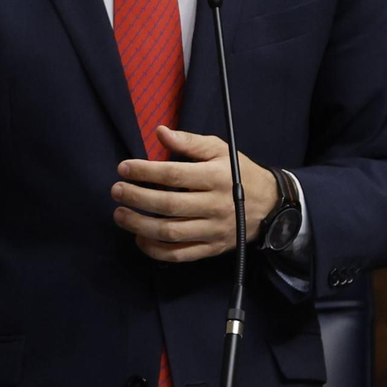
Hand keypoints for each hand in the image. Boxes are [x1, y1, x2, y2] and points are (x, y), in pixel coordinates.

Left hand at [111, 127, 279, 262]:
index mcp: (216, 177)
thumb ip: (189, 142)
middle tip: (116, 191)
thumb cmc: (239, 173)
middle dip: (136, 198)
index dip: (145, 172)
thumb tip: (160, 133)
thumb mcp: (220, 150)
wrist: (269, 205)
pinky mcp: (211, 248)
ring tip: (120, 214)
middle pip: (168, 205)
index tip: (124, 168)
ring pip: (170, 233)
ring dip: (139, 225)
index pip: (174, 175)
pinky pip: (179, 254)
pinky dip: (155, 250)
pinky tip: (139, 238)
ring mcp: (213, 230)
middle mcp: (215, 205)